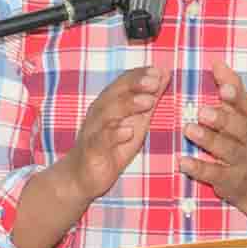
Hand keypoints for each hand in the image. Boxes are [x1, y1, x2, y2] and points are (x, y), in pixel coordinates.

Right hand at [62, 66, 170, 202]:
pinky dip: (114, 134)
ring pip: (108, 113)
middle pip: (115, 93)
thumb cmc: (112, 146)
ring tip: (148, 101)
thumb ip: (149, 98)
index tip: (158, 71)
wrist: (83, 176)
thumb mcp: (136, 121)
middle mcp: (100, 113)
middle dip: (135, 85)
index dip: (140, 75)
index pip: (123, 82)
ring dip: (128, 105)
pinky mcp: (92, 150)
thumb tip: (164, 74)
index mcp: (110, 103)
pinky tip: (128, 131)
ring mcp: (94, 130)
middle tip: (154, 82)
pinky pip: (101, 140)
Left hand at [179, 61, 246, 208]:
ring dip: (208, 140)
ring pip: (227, 151)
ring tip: (188, 129)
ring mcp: (243, 162)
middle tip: (202, 111)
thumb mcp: (246, 115)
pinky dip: (198, 168)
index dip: (237, 97)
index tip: (223, 88)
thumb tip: (217, 63)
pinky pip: (214, 174)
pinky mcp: (231, 181)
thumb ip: (232, 89)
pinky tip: (182, 161)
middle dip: (222, 120)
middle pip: (240, 129)